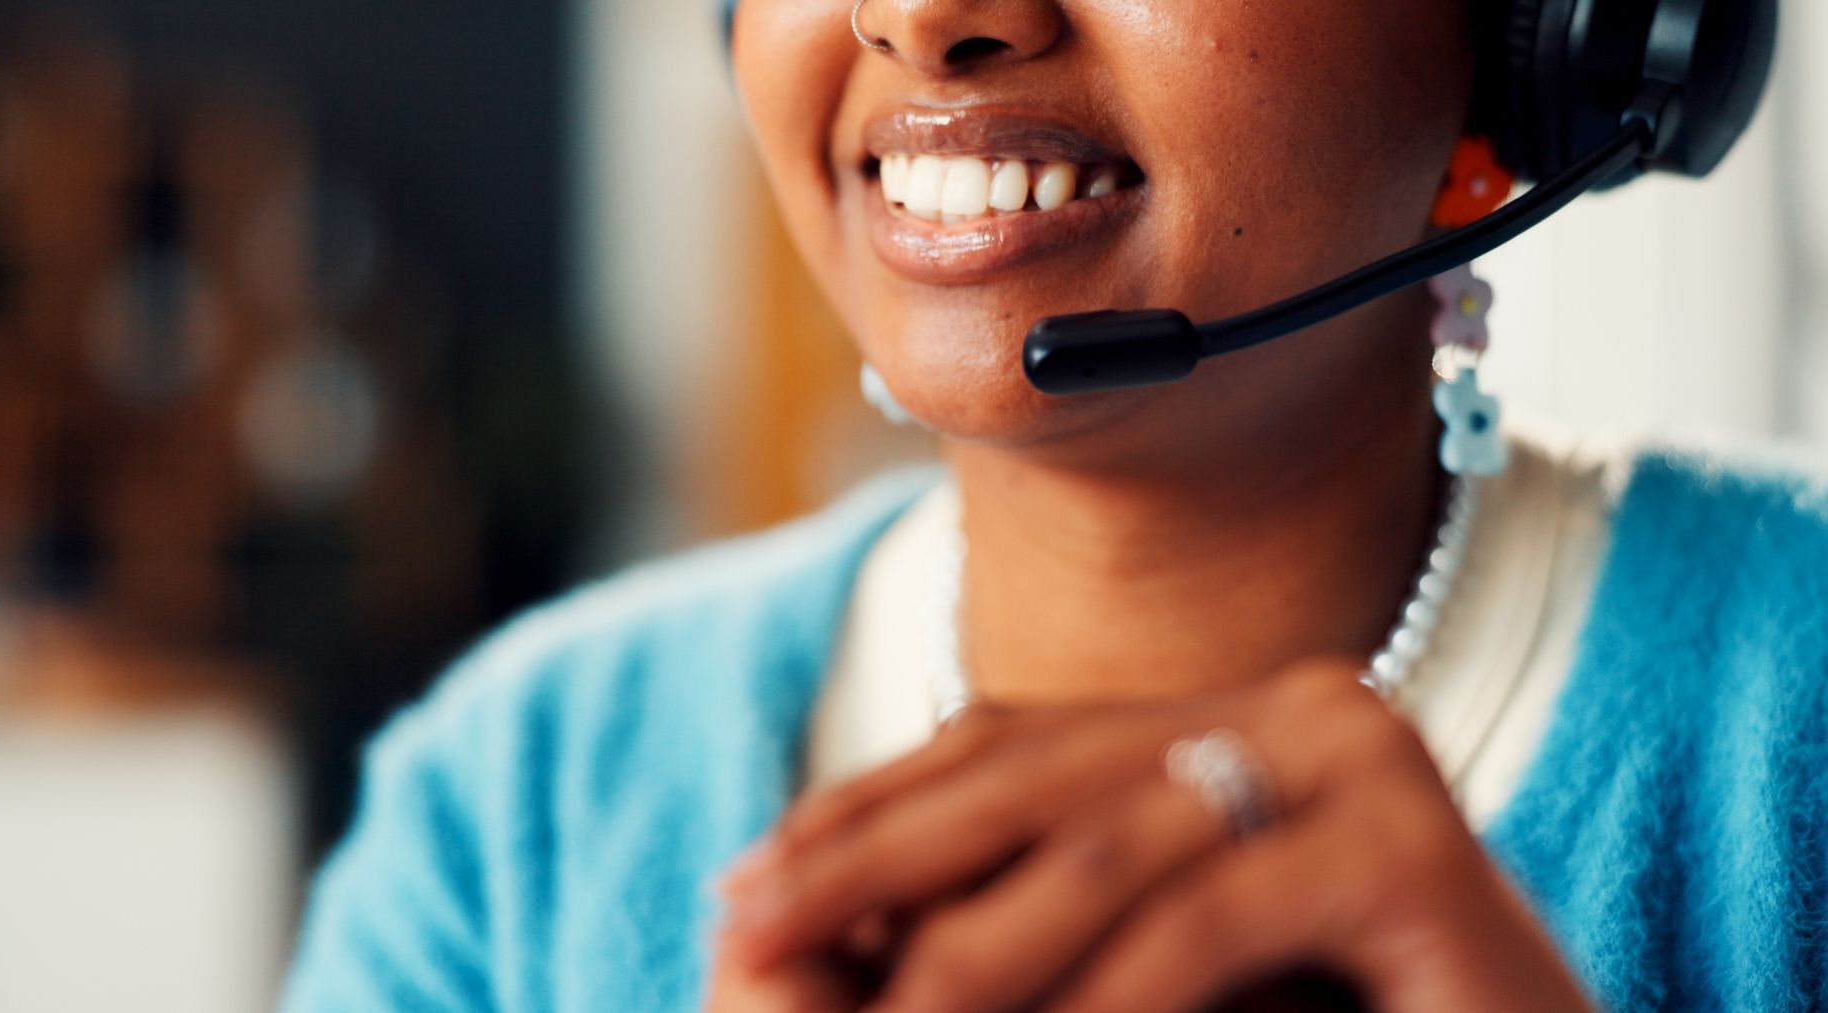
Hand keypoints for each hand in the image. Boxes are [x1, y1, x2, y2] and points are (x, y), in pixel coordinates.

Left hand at [718, 659, 1591, 1011]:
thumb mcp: (1144, 974)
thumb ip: (1033, 920)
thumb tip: (828, 900)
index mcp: (1223, 720)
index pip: (1007, 745)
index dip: (866, 809)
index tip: (747, 879)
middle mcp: (1292, 706)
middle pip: (1034, 775)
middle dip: (871, 858)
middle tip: (746, 920)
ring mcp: (1361, 758)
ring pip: (1105, 850)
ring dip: (966, 955)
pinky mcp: (1415, 846)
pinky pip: (1206, 917)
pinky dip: (1102, 999)